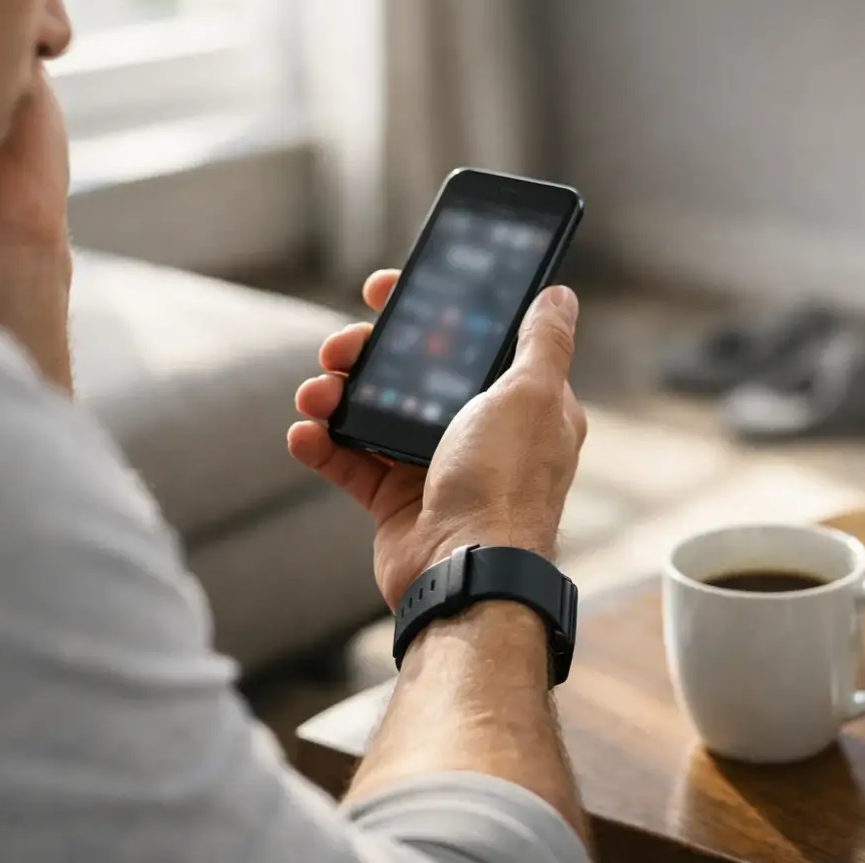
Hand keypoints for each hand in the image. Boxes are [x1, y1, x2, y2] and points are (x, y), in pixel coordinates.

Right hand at [290, 274, 587, 608]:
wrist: (466, 573)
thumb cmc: (505, 483)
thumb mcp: (531, 396)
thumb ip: (543, 343)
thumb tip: (559, 296)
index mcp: (515, 402)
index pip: (467, 338)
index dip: (425, 310)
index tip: (385, 291)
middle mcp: (476, 431)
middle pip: (410, 371)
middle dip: (367, 352)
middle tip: (338, 347)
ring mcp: (432, 466)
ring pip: (373, 412)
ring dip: (336, 395)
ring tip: (316, 394)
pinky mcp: (396, 501)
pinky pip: (349, 463)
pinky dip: (322, 445)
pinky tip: (305, 433)